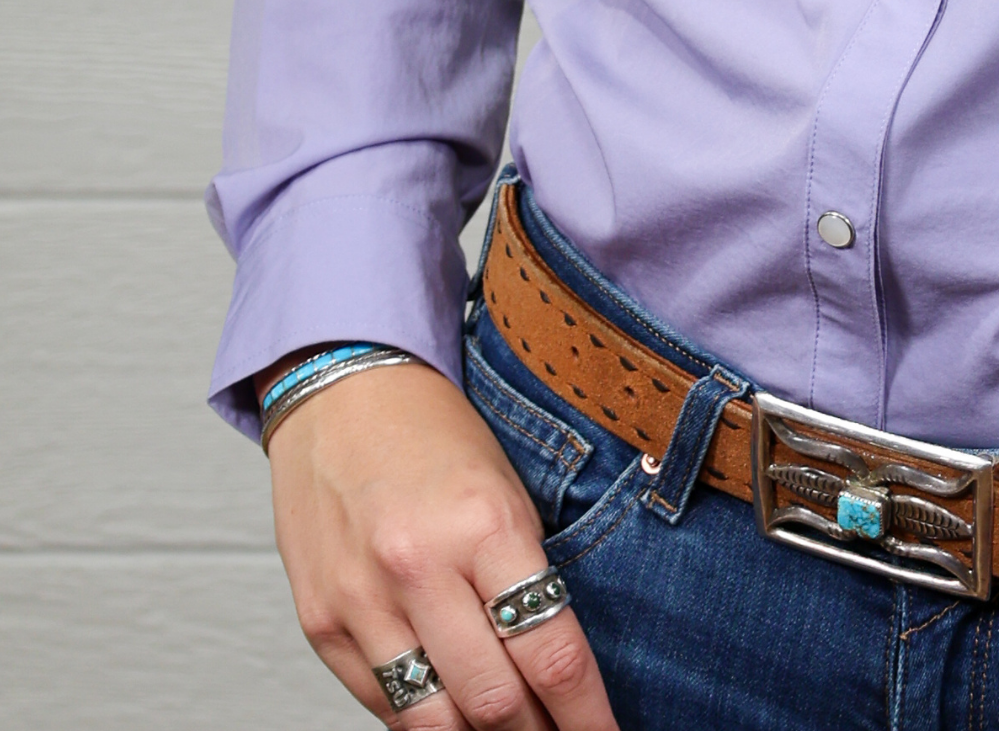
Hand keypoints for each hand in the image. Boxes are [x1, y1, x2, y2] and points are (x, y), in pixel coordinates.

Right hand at [264, 357, 618, 729]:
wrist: (342, 393)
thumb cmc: (436, 436)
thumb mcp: (506, 489)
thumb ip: (525, 575)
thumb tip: (552, 667)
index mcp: (484, 525)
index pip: (550, 651)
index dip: (586, 713)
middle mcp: (418, 569)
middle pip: (494, 702)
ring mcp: (362, 603)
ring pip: (432, 724)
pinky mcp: (320, 624)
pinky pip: (381, 703)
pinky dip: (422, 722)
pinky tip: (452, 719)